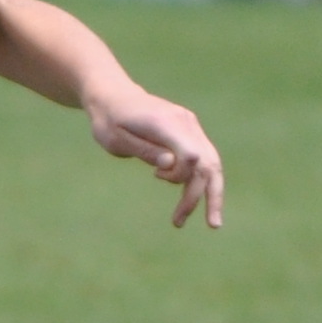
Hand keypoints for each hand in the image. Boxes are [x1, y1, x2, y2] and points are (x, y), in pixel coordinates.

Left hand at [84, 78, 224, 229]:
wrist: (113, 97)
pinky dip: (196, 181)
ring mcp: (190, 125)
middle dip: (209, 196)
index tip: (159, 176)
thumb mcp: (116, 140)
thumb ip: (144, 151)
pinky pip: (202, 160)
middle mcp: (184, 122)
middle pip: (209, 163)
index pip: (189, 151)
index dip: (186, 173)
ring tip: (186, 219)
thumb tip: (170, 165)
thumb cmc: (109, 121)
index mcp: (164, 123)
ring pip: (210, 164)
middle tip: (212, 225)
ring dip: (205, 194)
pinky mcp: (189, 131)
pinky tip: (183, 197)